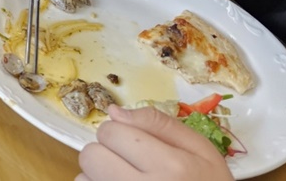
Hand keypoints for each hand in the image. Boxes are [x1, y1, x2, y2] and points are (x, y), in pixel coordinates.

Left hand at [77, 106, 231, 180]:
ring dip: (99, 174)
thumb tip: (114, 111)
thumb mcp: (201, 150)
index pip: (111, 131)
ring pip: (84, 178)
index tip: (135, 143)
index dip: (120, 132)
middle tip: (129, 162)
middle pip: (91, 155)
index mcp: (170, 166)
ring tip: (126, 178)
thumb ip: (159, 123)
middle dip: (106, 152)